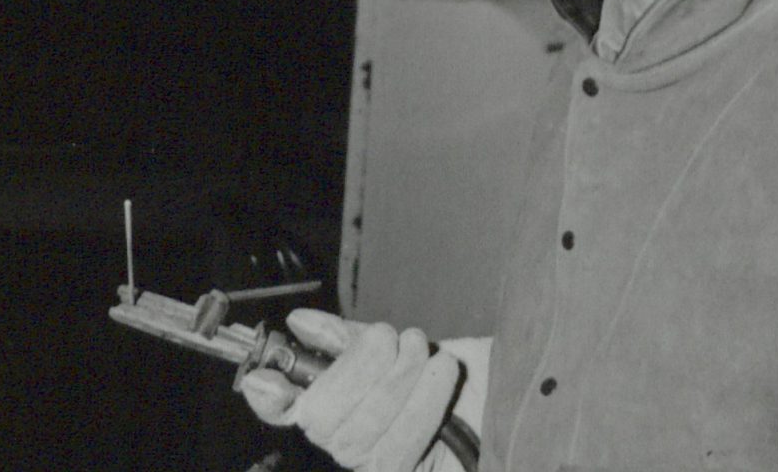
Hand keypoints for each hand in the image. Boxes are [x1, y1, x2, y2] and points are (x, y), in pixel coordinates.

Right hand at [239, 310, 459, 471]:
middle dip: (357, 367)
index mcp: (335, 409)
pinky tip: (441, 370)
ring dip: (395, 377)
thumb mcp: (396, 343)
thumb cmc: (448, 371)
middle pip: (322, 418)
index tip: (269, 378)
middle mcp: (345, 447)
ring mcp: (373, 466)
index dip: (270, 401)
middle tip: (390, 336)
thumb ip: (347, 337)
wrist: (507, 397)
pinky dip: (424, 400)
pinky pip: (400, 446)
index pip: (284, 412)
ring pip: (361, 431)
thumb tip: (301, 321)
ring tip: (419, 346)